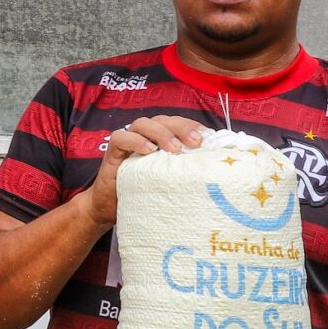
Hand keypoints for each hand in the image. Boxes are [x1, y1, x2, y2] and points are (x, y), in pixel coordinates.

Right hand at [86, 114, 207, 228]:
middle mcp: (145, 136)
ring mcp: (128, 142)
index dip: (191, 125)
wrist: (112, 208)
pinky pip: (121, 138)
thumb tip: (215, 166)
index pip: (177, 123)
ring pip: (143, 124)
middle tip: (195, 142)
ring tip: (174, 148)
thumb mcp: (170, 179)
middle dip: (181, 127)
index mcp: (161, 138)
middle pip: (163, 120)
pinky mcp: (113, 152)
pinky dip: (135, 141)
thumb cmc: (146, 193)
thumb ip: (185, 168)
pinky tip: (149, 150)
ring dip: (161, 133)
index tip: (208, 136)